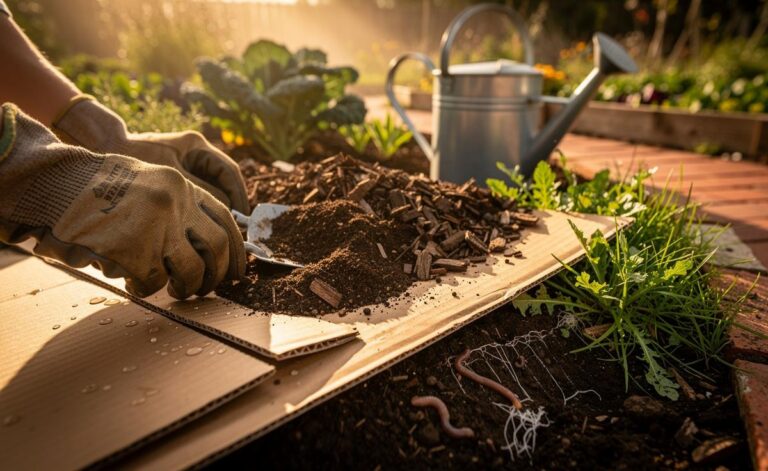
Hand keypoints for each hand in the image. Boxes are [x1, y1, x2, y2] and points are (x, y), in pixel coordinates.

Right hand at [0, 104, 244, 298]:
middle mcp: (175, 203)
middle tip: (208, 288)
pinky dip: (148, 289)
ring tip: (177, 291)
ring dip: (188, 287)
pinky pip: (155, 281)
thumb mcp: (148, 184)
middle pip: (217, 248)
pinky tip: (137, 285)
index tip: (240, 270)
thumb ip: (178, 208)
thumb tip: (208, 248)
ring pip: (192, 270)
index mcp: (180, 185)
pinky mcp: (135, 249)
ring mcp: (156, 226)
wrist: (57, 183)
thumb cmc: (100, 190)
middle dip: (219, 274)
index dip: (236, 249)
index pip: (225, 218)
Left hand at [52, 96, 249, 213]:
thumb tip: (226, 213)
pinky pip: (197, 194)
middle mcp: (195, 152)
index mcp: (196, 146)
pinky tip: (198, 228)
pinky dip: (201, 210)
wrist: (100, 146)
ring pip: (212, 190)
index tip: (242, 219)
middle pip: (224, 182)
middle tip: (232, 231)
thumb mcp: (168, 180)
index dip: (239, 196)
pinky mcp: (176, 175)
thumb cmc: (131, 158)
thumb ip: (198, 194)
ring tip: (218, 233)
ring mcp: (186, 163)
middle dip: (230, 206)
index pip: (229, 172)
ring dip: (216, 210)